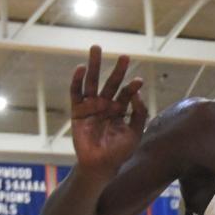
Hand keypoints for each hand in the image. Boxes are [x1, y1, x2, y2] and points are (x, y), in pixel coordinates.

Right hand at [70, 45, 147, 177]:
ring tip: (97, 48)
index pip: (127, 94)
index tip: (138, 80)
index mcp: (120, 111)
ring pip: (93, 82)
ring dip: (94, 65)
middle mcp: (106, 106)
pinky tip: (81, 68)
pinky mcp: (78, 111)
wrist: (101, 165)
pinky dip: (77, 80)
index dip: (132, 87)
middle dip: (117, 70)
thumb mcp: (134, 133)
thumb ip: (138, 113)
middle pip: (111, 83)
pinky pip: (76, 92)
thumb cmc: (119, 152)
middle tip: (124, 56)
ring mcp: (91, 107)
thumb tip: (136, 93)